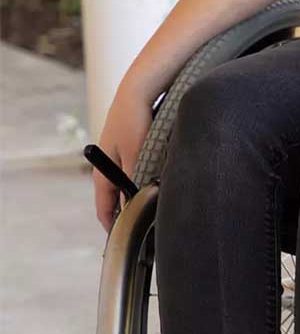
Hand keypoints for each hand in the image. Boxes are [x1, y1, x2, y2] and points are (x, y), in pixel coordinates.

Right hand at [93, 82, 152, 230]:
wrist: (139, 91)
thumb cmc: (134, 121)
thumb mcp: (136, 155)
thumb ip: (136, 181)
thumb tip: (139, 205)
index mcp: (103, 172)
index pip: (105, 209)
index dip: (113, 227)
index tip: (124, 242)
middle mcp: (109, 167)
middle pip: (118, 201)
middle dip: (131, 216)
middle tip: (148, 233)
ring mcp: (121, 158)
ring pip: (130, 188)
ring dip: (141, 200)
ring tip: (158, 214)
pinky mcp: (133, 149)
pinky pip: (138, 175)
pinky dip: (146, 184)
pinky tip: (163, 188)